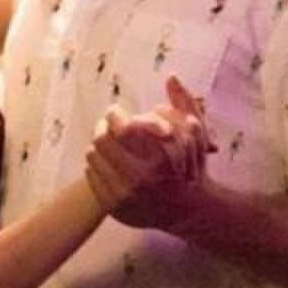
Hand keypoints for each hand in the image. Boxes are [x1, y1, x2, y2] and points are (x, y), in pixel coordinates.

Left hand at [86, 78, 210, 225]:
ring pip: (92, 158)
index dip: (115, 114)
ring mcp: (126, 196)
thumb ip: (184, 103)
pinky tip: (107, 163)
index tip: (117, 112)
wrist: (190, 209)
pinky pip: (92, 177)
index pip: (121, 127)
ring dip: (98, 147)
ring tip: (108, 144)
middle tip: (107, 126)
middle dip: (103, 128)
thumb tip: (171, 77)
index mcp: (159, 157)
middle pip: (101, 140)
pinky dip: (96, 166)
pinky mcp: (115, 207)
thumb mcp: (196, 133)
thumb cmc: (192, 166)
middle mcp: (140, 178)